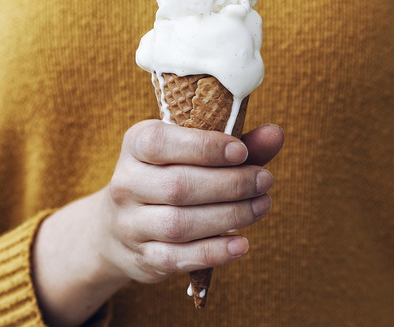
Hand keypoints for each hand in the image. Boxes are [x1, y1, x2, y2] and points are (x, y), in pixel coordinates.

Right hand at [32, 121, 283, 325]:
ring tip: (261, 206)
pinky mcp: (143, 258)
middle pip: (178, 186)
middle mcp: (126, 184)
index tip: (241, 151)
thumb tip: (275, 134)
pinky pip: (179, 257)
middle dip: (230, 184)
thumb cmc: (169, 177)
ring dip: (230, 216)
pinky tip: (242, 244)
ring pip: (180, 224)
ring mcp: (130, 225)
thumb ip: (235, 144)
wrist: (118, 227)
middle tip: (265, 180)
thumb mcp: (192, 153)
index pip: (160, 143)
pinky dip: (214, 251)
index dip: (203, 147)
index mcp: (135, 146)